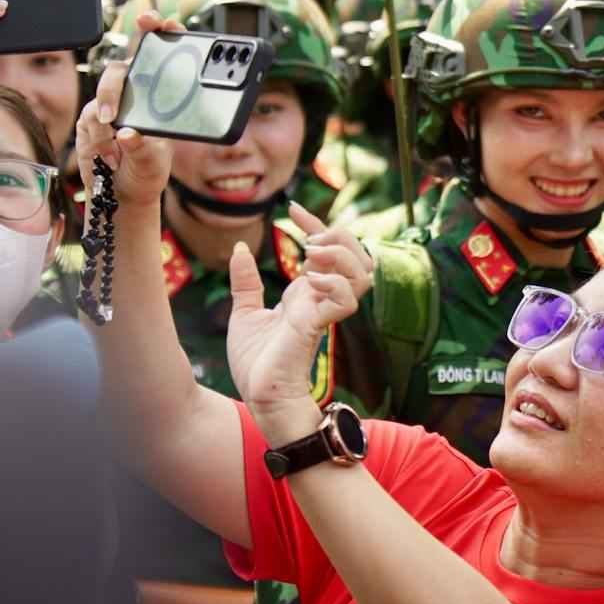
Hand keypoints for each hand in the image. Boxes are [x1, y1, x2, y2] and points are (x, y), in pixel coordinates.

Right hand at [75, 10, 182, 209]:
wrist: (124, 193)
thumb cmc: (146, 170)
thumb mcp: (153, 161)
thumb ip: (142, 147)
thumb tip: (126, 134)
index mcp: (157, 95)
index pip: (158, 55)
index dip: (158, 32)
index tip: (157, 21)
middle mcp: (133, 95)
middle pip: (119, 70)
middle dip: (114, 86)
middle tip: (113, 115)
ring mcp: (109, 105)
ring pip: (100, 98)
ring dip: (106, 127)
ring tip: (115, 150)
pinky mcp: (89, 120)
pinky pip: (88, 121)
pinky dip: (98, 142)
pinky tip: (110, 158)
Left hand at [228, 201, 372, 443]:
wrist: (259, 395)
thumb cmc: (257, 363)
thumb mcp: (245, 313)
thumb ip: (246, 283)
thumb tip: (240, 248)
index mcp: (307, 293)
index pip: (328, 249)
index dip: (316, 224)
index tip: (293, 209)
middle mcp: (322, 298)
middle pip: (357, 254)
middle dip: (338, 235)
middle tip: (307, 239)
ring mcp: (324, 311)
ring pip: (362, 273)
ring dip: (340, 255)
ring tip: (310, 254)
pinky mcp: (318, 326)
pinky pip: (346, 299)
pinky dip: (333, 283)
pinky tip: (309, 280)